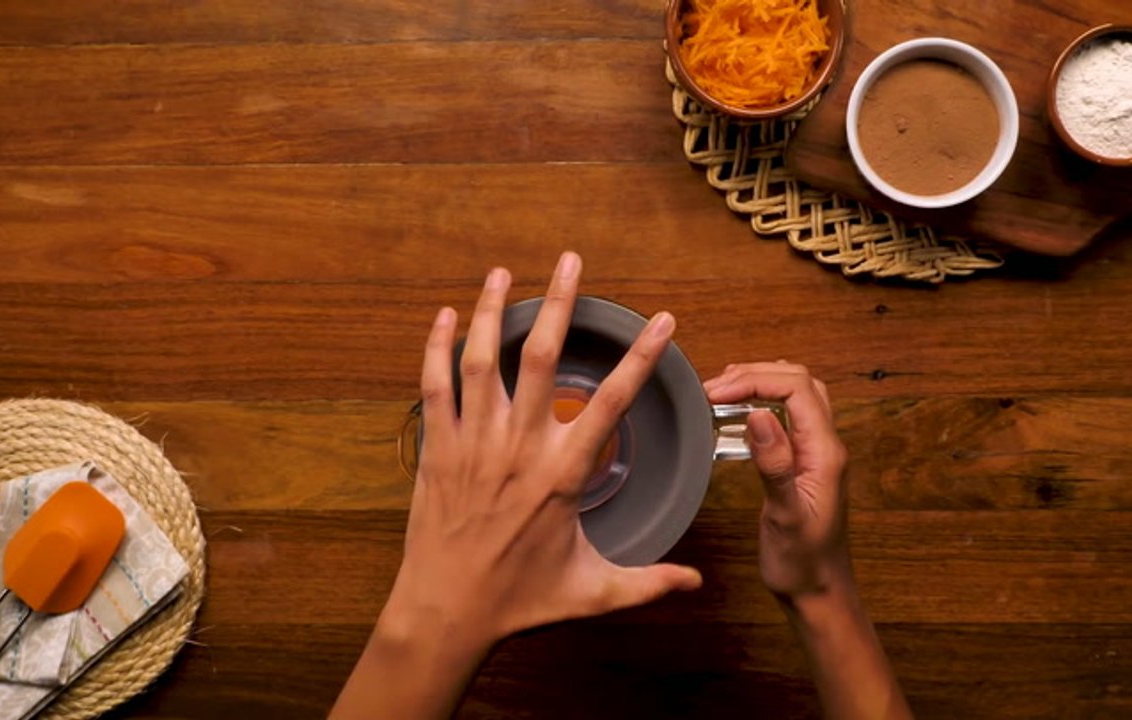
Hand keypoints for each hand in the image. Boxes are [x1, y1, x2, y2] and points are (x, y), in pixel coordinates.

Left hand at [388, 252, 702, 648]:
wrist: (447, 614)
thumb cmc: (521, 601)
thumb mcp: (594, 592)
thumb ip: (649, 582)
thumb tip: (697, 583)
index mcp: (563, 473)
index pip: (612, 401)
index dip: (641, 357)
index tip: (662, 321)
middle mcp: (519, 447)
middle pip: (541, 357)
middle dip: (558, 302)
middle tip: (570, 260)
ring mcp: (473, 443)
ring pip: (481, 360)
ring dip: (490, 310)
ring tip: (501, 271)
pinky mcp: (436, 449)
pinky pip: (434, 386)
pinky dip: (436, 348)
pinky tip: (444, 316)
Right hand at [703, 361, 848, 599]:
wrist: (817, 592)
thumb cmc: (803, 563)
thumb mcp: (786, 517)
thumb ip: (775, 464)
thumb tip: (759, 414)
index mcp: (825, 453)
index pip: (796, 389)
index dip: (754, 380)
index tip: (716, 392)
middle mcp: (825, 445)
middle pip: (798, 382)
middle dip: (754, 375)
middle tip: (712, 390)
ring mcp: (815, 452)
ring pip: (795, 395)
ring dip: (759, 383)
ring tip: (720, 393)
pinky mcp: (802, 461)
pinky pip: (786, 416)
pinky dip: (760, 403)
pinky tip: (734, 414)